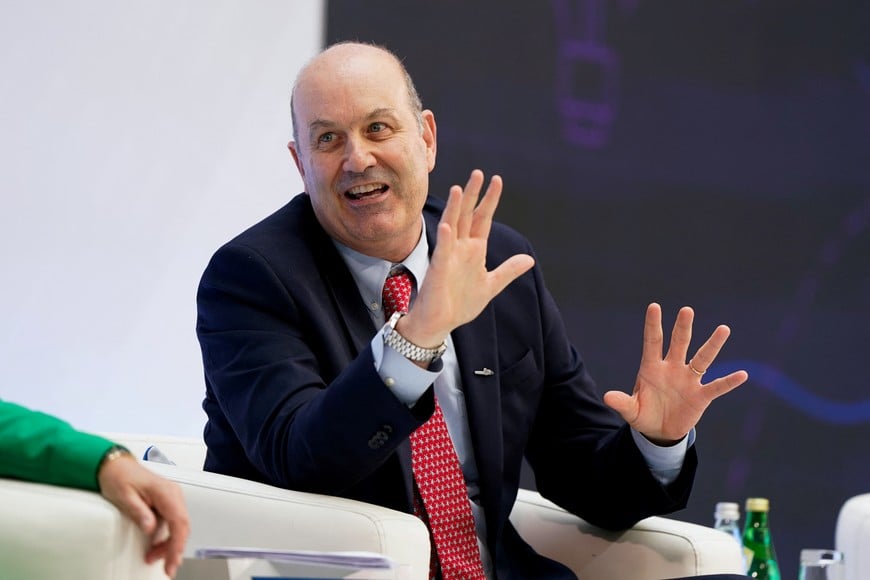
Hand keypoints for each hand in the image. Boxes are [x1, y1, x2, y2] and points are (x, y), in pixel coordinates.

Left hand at [98, 454, 189, 577]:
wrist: (114, 466)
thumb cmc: (119, 476)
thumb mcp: (124, 496)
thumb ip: (139, 512)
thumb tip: (151, 528)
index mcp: (166, 492)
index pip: (179, 522)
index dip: (177, 545)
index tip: (171, 561)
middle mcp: (172, 494)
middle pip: (182, 526)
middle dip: (175, 549)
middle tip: (167, 567)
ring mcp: (170, 497)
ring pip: (178, 526)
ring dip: (169, 544)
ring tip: (154, 557)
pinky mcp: (165, 502)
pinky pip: (171, 522)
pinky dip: (165, 536)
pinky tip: (156, 545)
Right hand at [396, 169, 534, 346]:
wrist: (439, 322)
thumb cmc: (460, 304)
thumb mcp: (491, 285)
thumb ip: (508, 271)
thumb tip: (529, 259)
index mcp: (473, 251)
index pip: (482, 219)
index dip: (490, 200)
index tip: (497, 180)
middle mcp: (460, 249)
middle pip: (467, 216)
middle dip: (473, 195)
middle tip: (479, 173)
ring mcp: (448, 257)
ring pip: (452, 227)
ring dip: (456, 209)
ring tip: (459, 189)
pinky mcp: (438, 270)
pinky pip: (442, 252)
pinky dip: (445, 239)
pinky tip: (448, 226)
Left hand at [603, 303, 748, 443]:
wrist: (660, 432)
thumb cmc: (644, 414)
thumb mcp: (631, 411)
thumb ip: (622, 402)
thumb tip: (607, 397)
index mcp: (652, 367)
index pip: (652, 342)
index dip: (653, 325)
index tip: (654, 306)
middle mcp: (672, 368)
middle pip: (679, 343)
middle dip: (683, 328)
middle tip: (686, 310)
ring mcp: (688, 380)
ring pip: (702, 359)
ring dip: (713, 345)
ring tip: (723, 329)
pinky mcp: (701, 396)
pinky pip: (717, 387)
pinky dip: (728, 382)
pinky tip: (742, 374)